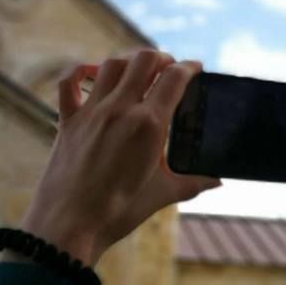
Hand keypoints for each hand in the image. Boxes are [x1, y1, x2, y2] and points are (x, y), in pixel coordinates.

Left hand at [20, 51, 219, 266]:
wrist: (69, 226)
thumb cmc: (118, 213)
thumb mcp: (162, 194)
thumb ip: (193, 182)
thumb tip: (217, 180)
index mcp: (149, 125)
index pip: (175, 78)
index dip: (190, 67)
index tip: (196, 68)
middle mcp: (120, 109)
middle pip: (144, 60)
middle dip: (162, 58)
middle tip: (169, 67)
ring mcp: (91, 112)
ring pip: (111, 65)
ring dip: (129, 62)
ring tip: (139, 70)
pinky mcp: (68, 121)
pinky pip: (69, 83)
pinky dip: (79, 72)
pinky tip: (90, 73)